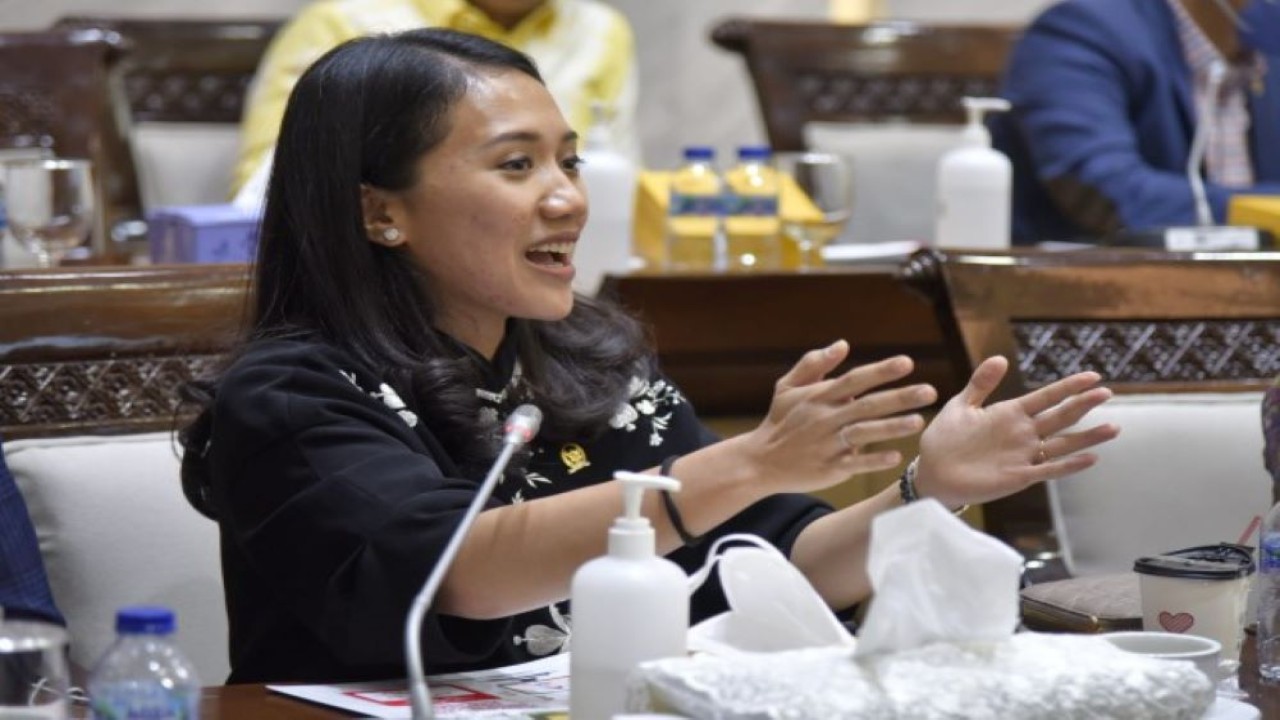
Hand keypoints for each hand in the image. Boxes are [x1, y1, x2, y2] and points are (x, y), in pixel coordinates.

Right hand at [740, 340, 937, 494]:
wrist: (760, 461)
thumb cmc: (779, 420)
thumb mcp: (787, 387)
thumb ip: (813, 363)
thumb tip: (843, 344)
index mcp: (819, 396)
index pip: (855, 379)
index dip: (881, 371)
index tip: (907, 363)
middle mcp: (825, 418)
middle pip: (867, 405)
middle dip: (900, 397)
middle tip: (930, 391)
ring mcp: (827, 443)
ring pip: (864, 432)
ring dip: (892, 427)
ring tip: (919, 421)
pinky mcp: (829, 468)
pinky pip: (855, 463)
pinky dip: (874, 460)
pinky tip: (896, 457)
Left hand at [913, 355, 1119, 507]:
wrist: (932, 471)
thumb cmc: (945, 438)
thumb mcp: (962, 405)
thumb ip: (981, 383)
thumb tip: (1000, 358)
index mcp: (1011, 413)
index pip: (1046, 397)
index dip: (1069, 387)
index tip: (1093, 376)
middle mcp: (1023, 433)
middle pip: (1060, 417)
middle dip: (1083, 404)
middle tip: (1107, 393)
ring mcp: (1023, 455)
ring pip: (1062, 444)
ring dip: (1087, 437)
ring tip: (1113, 428)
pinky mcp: (1018, 476)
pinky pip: (1048, 470)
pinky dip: (1069, 465)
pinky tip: (1090, 458)